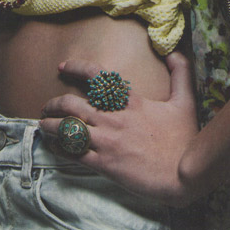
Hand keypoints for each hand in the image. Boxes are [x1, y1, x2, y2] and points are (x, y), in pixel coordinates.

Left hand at [40, 53, 200, 207]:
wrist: (184, 176)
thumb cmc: (184, 140)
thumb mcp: (185, 102)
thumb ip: (180, 74)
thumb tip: (175, 52)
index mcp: (130, 101)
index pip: (96, 75)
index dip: (75, 67)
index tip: (62, 66)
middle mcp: (114, 118)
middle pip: (72, 103)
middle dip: (54, 103)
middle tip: (48, 106)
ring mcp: (107, 141)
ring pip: (68, 128)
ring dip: (51, 125)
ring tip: (43, 125)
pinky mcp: (105, 164)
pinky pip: (74, 154)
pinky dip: (60, 148)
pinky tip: (53, 146)